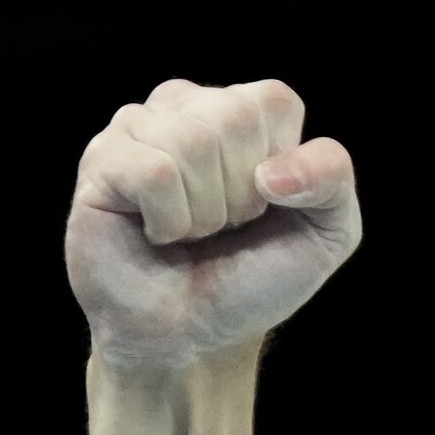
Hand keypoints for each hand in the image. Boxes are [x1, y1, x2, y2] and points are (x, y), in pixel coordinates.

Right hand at [65, 79, 361, 374]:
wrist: (195, 333)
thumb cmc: (254, 276)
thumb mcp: (328, 231)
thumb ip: (333, 177)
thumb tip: (272, 171)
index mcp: (243, 111)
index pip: (275, 101)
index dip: (285, 169)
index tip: (268, 206)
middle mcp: (186, 106)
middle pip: (235, 117)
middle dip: (243, 194)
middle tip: (225, 225)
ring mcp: (137, 127)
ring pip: (193, 142)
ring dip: (206, 212)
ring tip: (192, 232)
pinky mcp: (102, 161)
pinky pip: (154, 173)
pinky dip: (169, 221)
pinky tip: (158, 234)